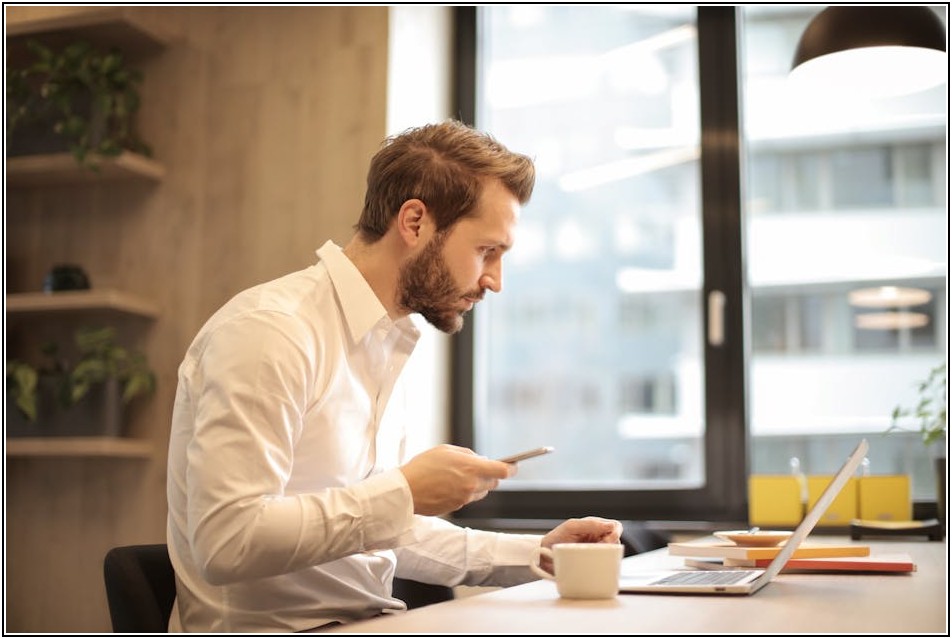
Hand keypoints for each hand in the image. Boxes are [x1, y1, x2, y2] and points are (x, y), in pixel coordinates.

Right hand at [400, 444, 514, 515]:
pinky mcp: (457, 508)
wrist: (406, 490)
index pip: (503, 471)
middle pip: (494, 482)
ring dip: (477, 484)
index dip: (511, 468)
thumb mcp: (446, 450)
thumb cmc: (423, 466)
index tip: (513, 465)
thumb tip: (481, 459)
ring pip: (481, 492)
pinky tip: (449, 486)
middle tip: (478, 468)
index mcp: (472, 468)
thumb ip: (468, 454)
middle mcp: (472, 486)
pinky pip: (468, 499)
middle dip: (490, 475)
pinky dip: (464, 492)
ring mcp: (465, 499)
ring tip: (458, 476)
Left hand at [538, 517, 623, 573]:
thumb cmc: (556, 538)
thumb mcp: (571, 527)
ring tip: (593, 555)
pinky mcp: (593, 563)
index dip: (615, 532)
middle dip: (611, 545)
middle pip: (617, 540)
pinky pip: (605, 564)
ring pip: (613, 553)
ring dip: (607, 554)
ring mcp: (596, 551)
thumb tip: (611, 526)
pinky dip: (604, 565)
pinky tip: (596, 564)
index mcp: (594, 526)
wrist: (543, 555)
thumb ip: (590, 524)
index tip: (607, 539)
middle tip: (599, 548)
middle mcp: (597, 538)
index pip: (615, 526)